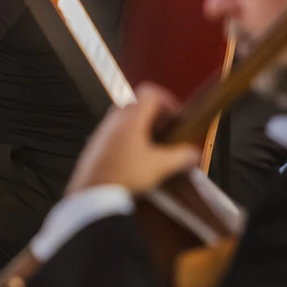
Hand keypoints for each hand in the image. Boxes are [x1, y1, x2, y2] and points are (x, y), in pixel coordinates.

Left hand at [66, 84, 201, 194]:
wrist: (92, 194)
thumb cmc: (125, 176)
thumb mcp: (159, 167)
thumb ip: (180, 158)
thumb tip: (194, 154)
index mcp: (131, 118)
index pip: (149, 92)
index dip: (167, 100)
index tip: (175, 116)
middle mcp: (114, 120)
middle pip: (136, 103)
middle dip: (154, 114)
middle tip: (165, 130)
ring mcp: (101, 131)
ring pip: (123, 117)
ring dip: (139, 126)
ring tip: (151, 146)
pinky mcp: (94, 145)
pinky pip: (113, 132)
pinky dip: (126, 137)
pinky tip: (133, 159)